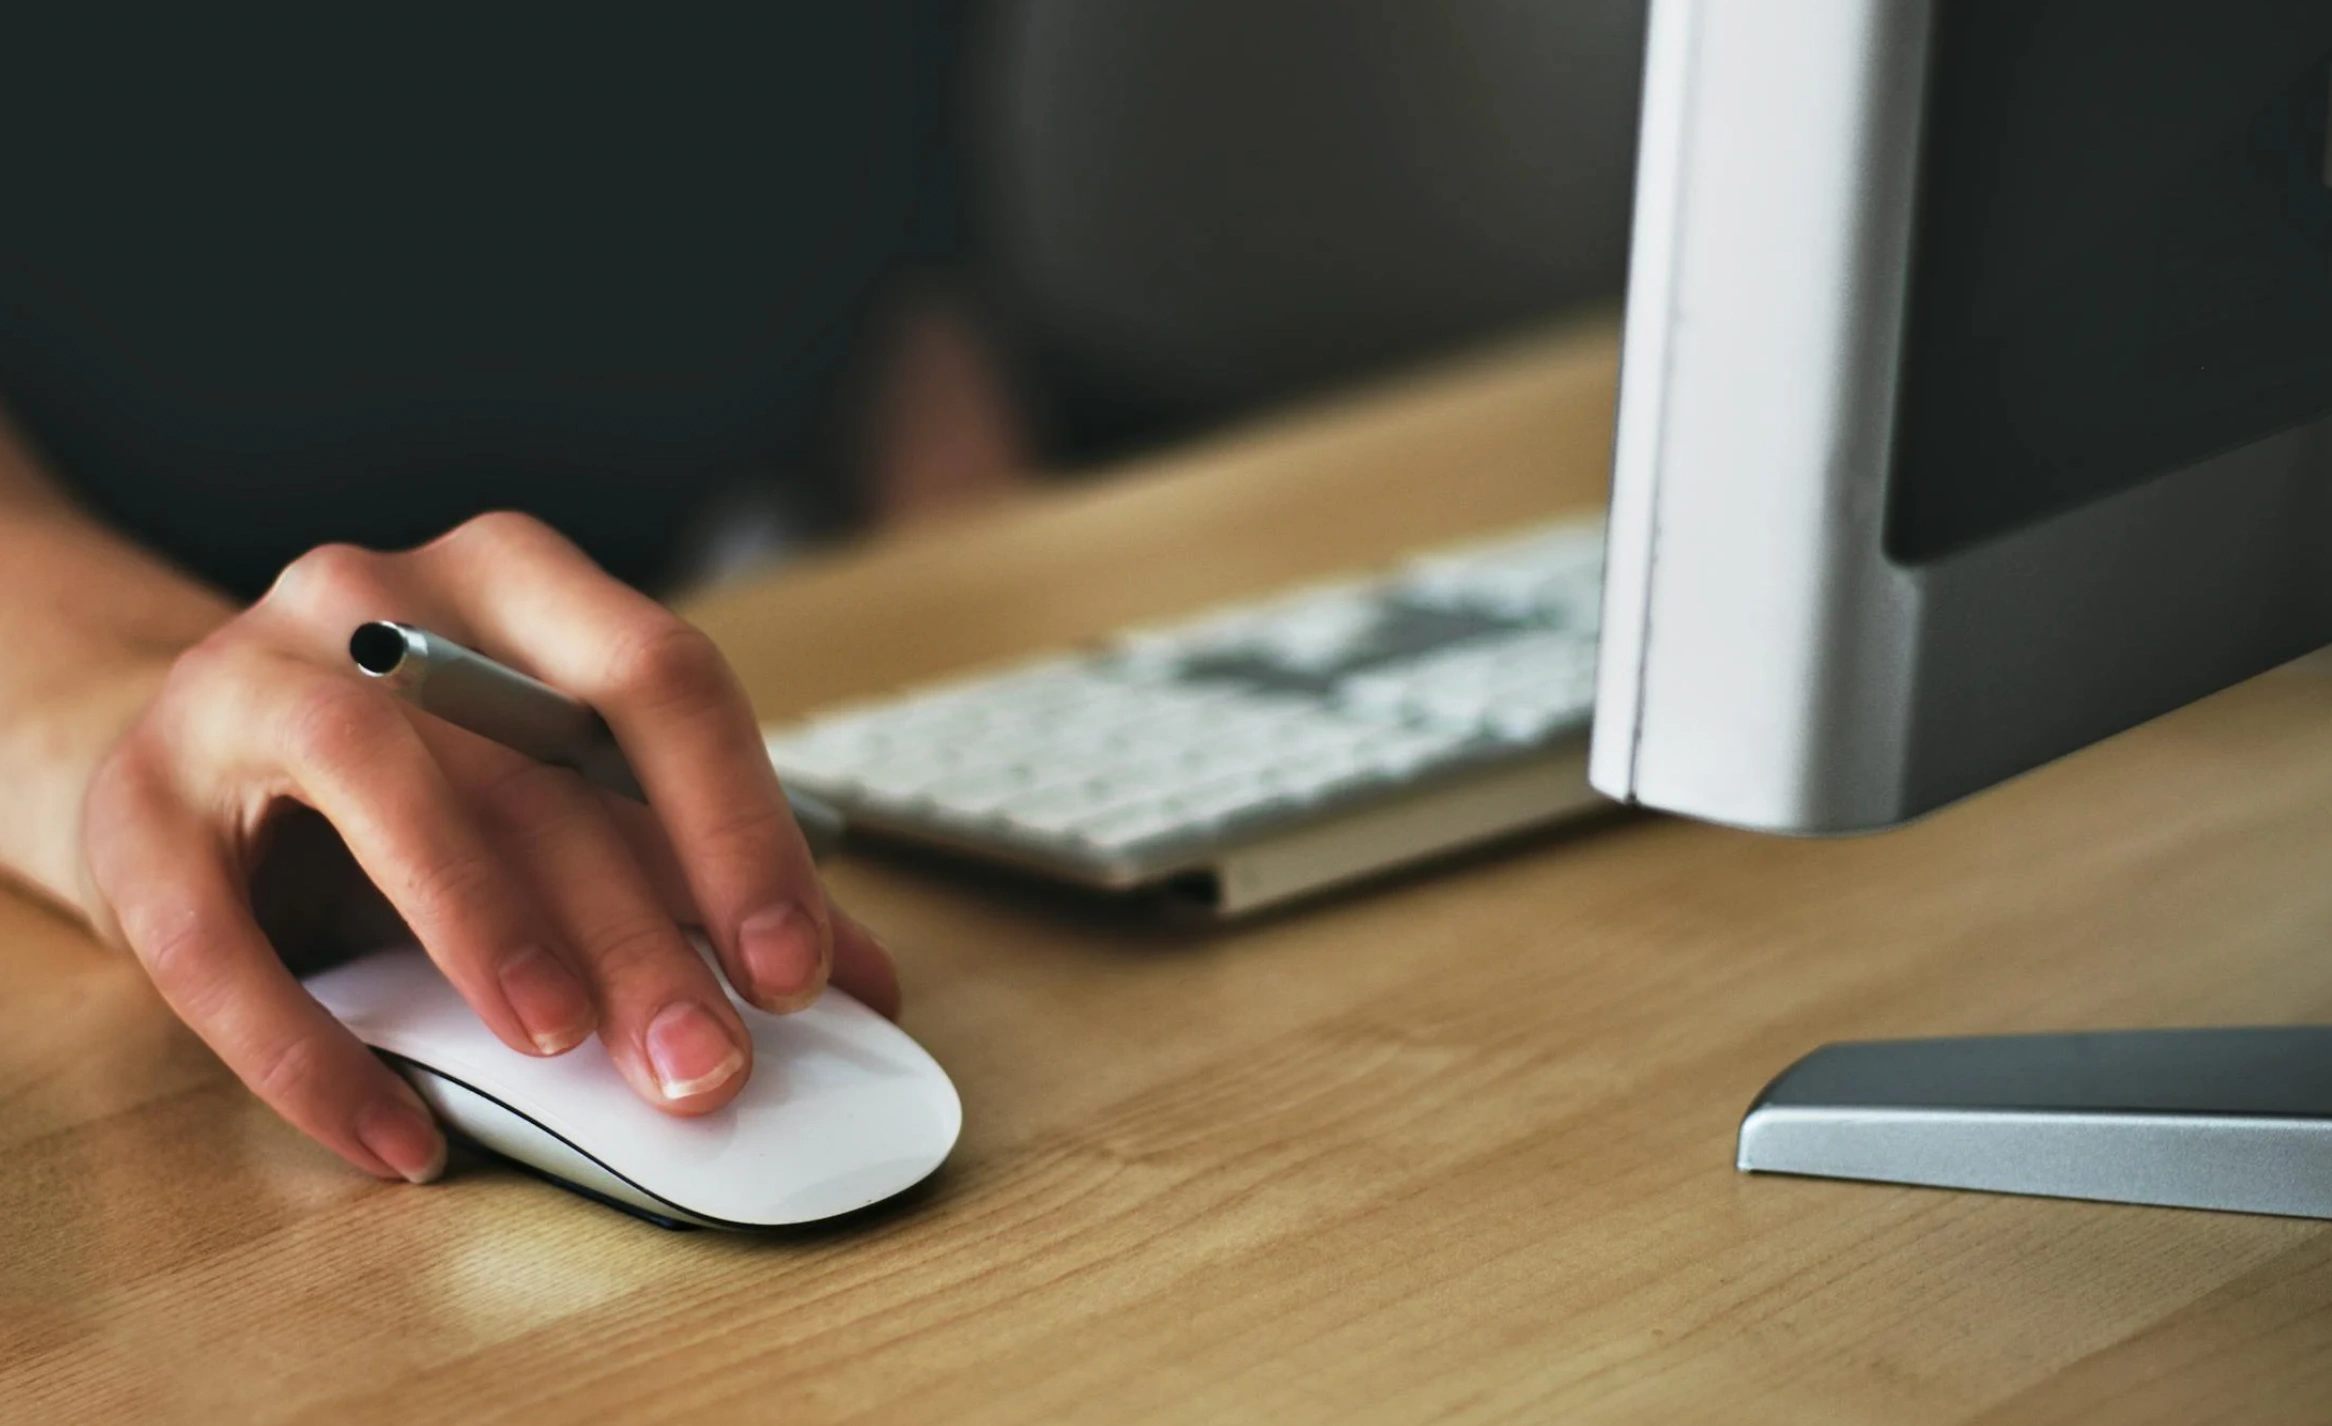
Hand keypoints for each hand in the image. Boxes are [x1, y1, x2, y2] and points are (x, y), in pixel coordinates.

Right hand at [78, 512, 898, 1184]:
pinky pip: (213, 935)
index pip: (659, 677)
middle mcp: (379, 599)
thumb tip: (864, 983)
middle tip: (706, 1064)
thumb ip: (698, 872)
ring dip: (484, 921)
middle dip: (639, 926)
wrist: (183, 759)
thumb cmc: (414, 779)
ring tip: (560, 1048)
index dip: (739, 827)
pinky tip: (400, 1138)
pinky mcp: (134, 807)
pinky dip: (311, 1050)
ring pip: (376, 779)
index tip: (799, 970)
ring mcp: (242, 684)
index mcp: (517, 584)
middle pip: (534, 757)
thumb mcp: (562, 797)